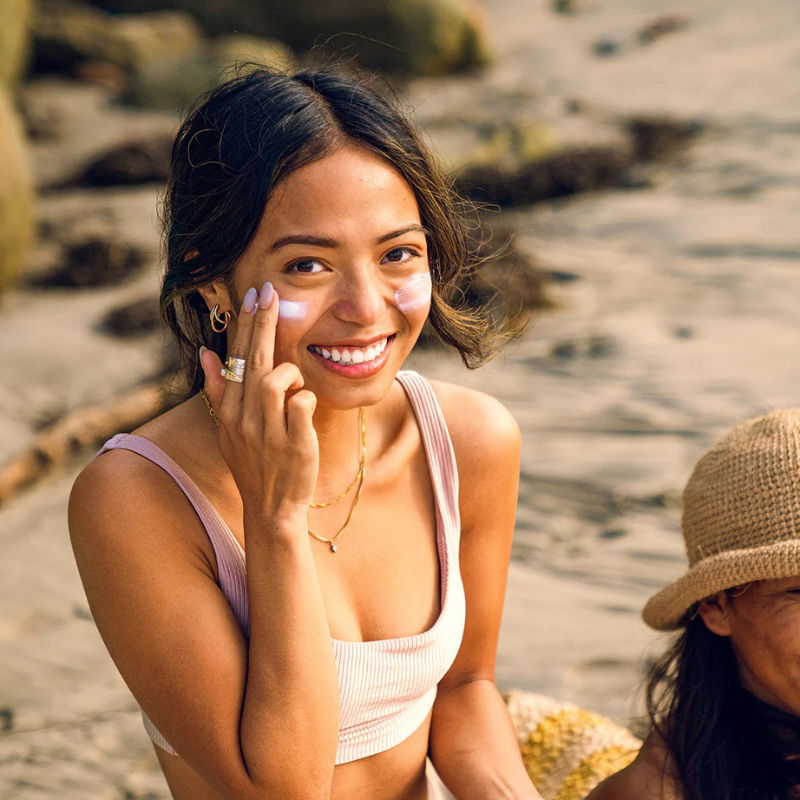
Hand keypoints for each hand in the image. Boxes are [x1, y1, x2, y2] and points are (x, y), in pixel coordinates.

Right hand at [199, 282, 318, 520]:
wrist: (271, 507)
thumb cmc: (253, 464)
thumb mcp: (228, 430)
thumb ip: (218, 390)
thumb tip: (207, 353)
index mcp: (228, 410)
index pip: (237, 358)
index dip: (247, 325)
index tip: (255, 295)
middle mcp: (243, 418)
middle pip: (255, 360)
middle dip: (263, 323)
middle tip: (271, 292)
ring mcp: (268, 431)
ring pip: (275, 380)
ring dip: (289, 374)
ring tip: (293, 384)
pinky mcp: (294, 443)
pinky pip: (302, 404)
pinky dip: (306, 399)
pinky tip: (304, 408)